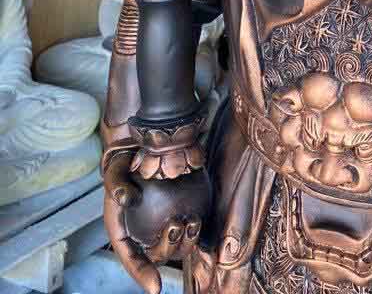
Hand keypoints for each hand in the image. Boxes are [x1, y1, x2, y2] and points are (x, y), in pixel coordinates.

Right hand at [103, 150, 208, 293]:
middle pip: (157, 255)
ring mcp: (161, 225)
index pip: (130, 257)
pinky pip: (187, 229)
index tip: (156, 288)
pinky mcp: (178, 212)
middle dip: (169, 250)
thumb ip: (118, 187)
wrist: (140, 150)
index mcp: (123, 230)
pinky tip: (198, 221)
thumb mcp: (115, 174)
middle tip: (176, 226)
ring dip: (185, 242)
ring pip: (176, 246)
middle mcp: (144, 233)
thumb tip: (129, 201)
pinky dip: (194, 230)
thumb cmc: (123, 166)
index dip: (141, 274)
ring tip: (192, 223)